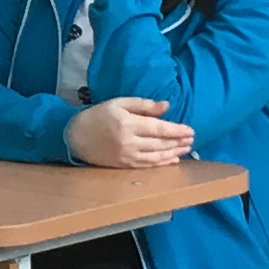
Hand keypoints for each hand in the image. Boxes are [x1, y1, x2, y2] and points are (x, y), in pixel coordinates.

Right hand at [65, 95, 194, 169]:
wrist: (76, 136)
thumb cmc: (98, 115)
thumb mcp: (119, 103)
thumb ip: (144, 105)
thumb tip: (166, 106)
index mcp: (128, 124)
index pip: (159, 129)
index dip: (177, 130)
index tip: (191, 130)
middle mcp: (129, 142)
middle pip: (160, 143)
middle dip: (178, 142)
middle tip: (192, 139)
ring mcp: (127, 156)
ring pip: (157, 156)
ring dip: (174, 153)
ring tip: (187, 149)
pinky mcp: (124, 165)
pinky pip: (148, 165)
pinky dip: (162, 163)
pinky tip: (172, 160)